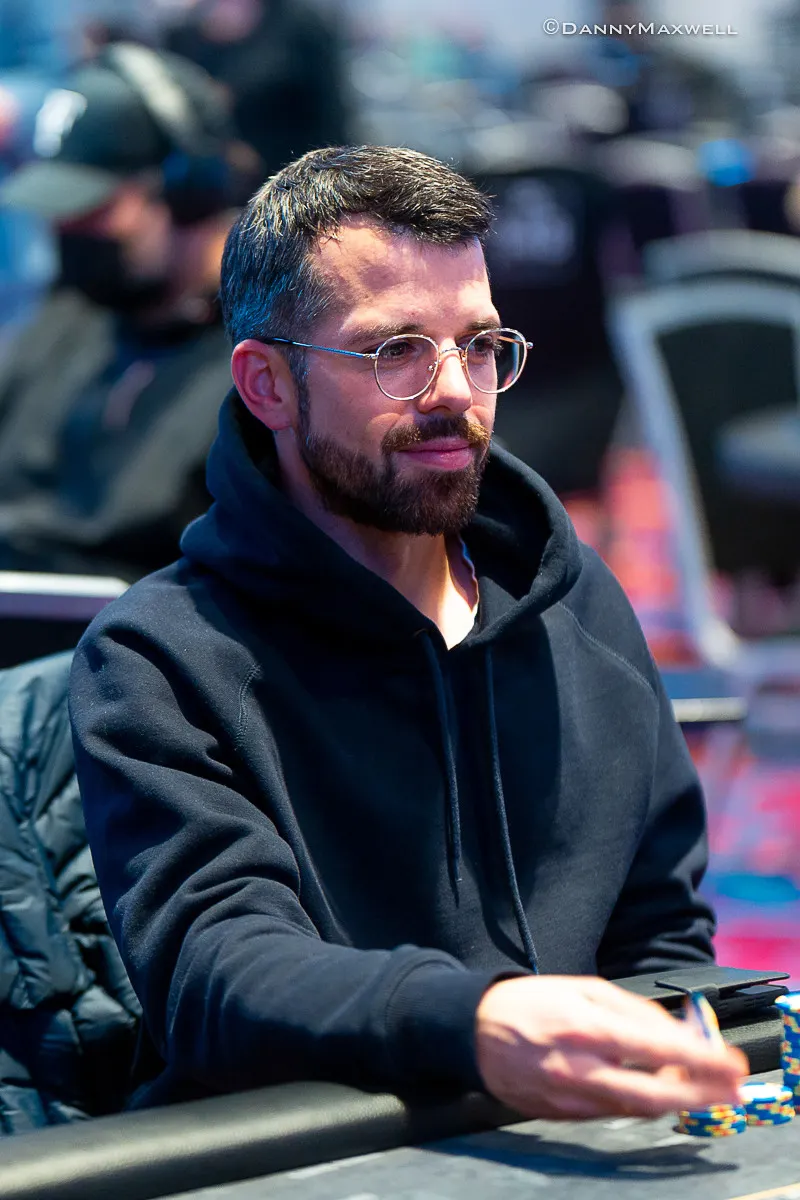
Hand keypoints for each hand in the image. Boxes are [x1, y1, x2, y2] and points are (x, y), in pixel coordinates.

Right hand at [475, 975, 747, 1119]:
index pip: (657, 1050)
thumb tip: (674, 1031)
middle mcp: (580, 1069)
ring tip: (697, 1085)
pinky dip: (635, 1102)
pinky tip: (650, 1088)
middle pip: (654, 1097)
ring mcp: (569, 1099)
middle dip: (699, 1095)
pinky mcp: (559, 1116)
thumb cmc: (532, 1001)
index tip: (729, 1064)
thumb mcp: (583, 987)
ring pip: (635, 1109)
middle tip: (729, 1090)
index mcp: (587, 1028)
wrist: (474, 1029)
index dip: (700, 1060)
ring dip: (672, 1099)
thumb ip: (631, 1009)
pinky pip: (609, 1112)